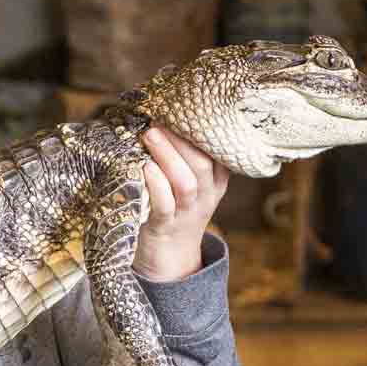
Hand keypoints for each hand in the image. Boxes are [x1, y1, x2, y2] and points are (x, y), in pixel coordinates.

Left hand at [132, 126, 229, 281]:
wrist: (169, 259)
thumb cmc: (174, 210)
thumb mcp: (190, 184)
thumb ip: (186, 156)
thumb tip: (164, 115)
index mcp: (215, 182)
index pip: (220, 152)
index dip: (205, 130)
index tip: (188, 106)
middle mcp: (205, 196)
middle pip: (202, 164)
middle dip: (182, 139)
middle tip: (162, 118)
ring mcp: (186, 213)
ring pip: (186, 183)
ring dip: (168, 156)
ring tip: (151, 135)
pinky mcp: (164, 227)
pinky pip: (164, 205)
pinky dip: (156, 185)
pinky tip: (146, 168)